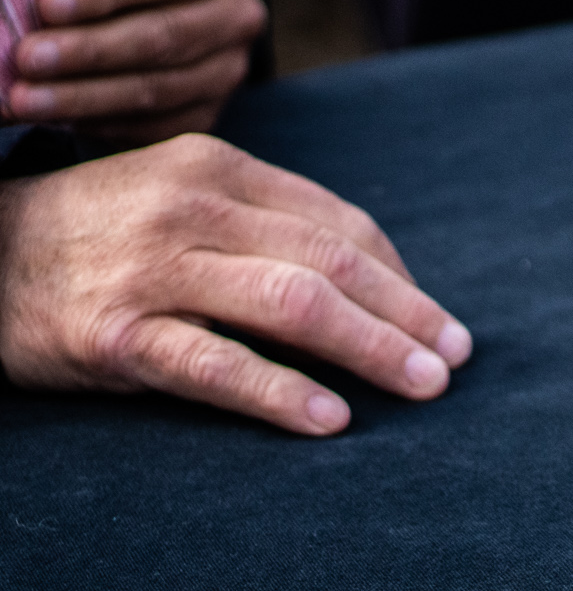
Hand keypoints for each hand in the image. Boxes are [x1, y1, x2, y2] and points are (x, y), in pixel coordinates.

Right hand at [0, 133, 472, 434]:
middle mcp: (190, 210)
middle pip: (332, 262)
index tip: (439, 320)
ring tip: (425, 386)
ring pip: (291, 306)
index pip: (338, 223)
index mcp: (218, 170)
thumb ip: (265, 228)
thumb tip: (373, 283)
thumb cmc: (97, 237)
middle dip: (409, 313)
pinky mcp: (114, 335)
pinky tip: (331, 419)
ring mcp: (152, 271)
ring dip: (373, 348)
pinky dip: (280, 393)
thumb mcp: (179, 202)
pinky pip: (214, 365)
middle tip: (458, 359)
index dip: (401, 276)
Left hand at [7, 0, 267, 144]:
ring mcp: (228, 71)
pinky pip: (155, 126)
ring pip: (157, 91)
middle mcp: (236, 16)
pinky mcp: (210, 112)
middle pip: (163, 39)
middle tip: (29, 59)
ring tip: (27, 100)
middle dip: (89, 52)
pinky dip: (101, 123)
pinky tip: (58, 119)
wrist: (184, 3)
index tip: (49, 5)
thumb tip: (27, 3)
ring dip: (85, 97)